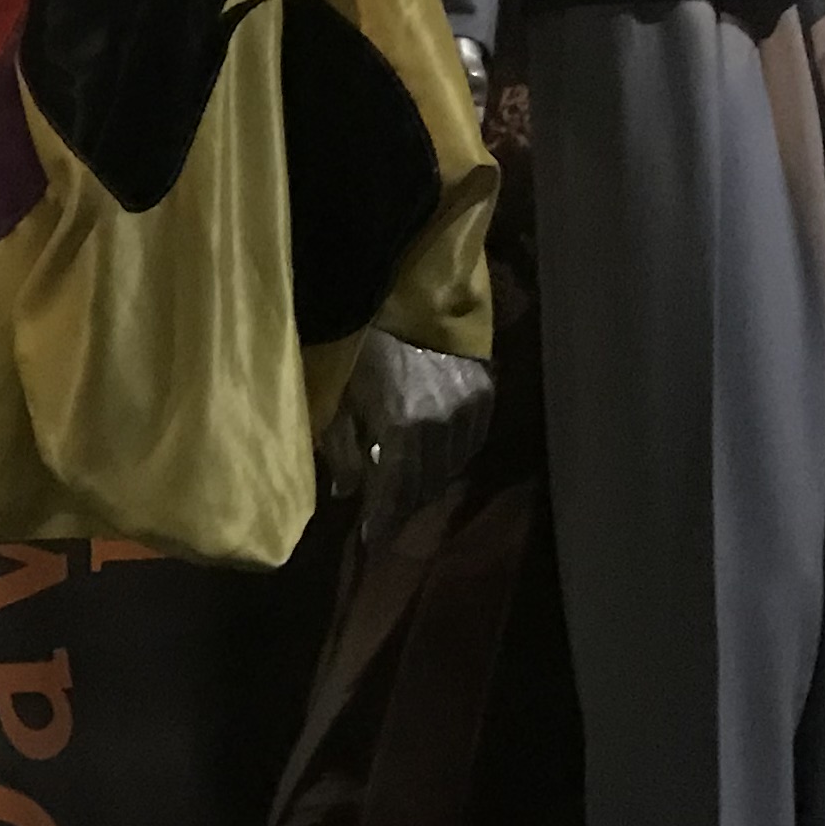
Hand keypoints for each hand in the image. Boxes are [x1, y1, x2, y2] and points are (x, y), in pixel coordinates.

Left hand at [321, 324, 494, 545]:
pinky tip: (433, 455)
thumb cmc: (359, 339)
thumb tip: (346, 492)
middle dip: (404, 501)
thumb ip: (342, 447)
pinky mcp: (485, 391)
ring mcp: (468, 408)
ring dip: (428, 478)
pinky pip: (470, 440)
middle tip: (386, 513)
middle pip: (426, 483)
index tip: (372, 536)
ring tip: (407, 485)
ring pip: (451, 464)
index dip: (384, 518)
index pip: (396, 492)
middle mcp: (442, 425)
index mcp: (403, 427)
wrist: (404, 289)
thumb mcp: (339, 393)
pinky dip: (451, 453)